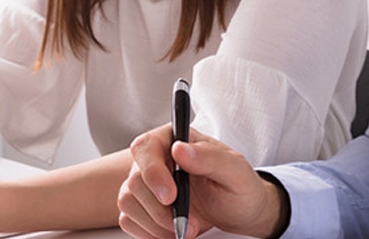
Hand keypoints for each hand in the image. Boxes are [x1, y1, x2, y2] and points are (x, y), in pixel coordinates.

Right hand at [119, 126, 283, 238]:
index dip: (152, 172)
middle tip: (189, 224)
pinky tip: (172, 233)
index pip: (145, 147)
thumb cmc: (240, 187)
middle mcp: (156, 159)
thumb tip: (179, 149)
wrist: (240, 213)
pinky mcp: (142, 206)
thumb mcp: (236, 172)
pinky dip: (149, 232)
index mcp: (175, 140)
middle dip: (161, 210)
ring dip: (156, 223)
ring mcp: (146, 183)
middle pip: (135, 180)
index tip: (170, 196)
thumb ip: (210, 158)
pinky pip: (129, 219)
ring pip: (128, 201)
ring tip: (186, 230)